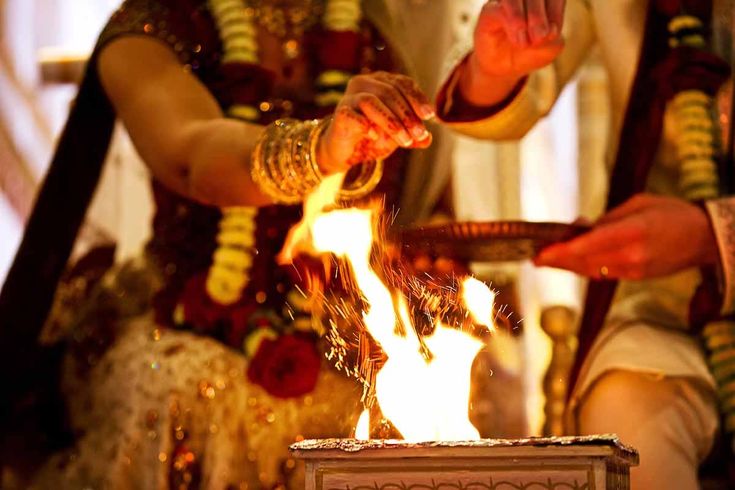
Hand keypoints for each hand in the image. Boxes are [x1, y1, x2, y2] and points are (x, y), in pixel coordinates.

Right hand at [317, 72, 433, 172]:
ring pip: (372, 101)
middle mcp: (365, 83)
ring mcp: (350, 97)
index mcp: (382, 82)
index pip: (403, 83)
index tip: (429, 116)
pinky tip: (375, 136)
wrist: (348, 152)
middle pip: (389, 92)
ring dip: (391, 122)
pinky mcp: (340, 113)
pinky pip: (352, 115)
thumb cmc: (375, 137)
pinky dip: (366, 125)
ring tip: (405, 141)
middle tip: (418, 134)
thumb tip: (428, 139)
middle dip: (407, 114)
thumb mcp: (399, 136)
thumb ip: (414, 136)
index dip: (417, 98)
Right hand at [461, 0, 565, 105]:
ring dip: (525, 17)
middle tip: (539, 38)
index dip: (555, 12)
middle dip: (539, 16)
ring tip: (526, 41)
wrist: (504, 68)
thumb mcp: (548, 50)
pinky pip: (498, 10)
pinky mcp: (489, 10)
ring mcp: (507, 1)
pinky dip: (511, 23)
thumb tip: (549, 29)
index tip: (552, 35)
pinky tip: (516, 40)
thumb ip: (553, 39)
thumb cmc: (529, 52)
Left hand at [534, 194, 719, 279]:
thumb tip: (580, 229)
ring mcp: (635, 270)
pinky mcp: (637, 276)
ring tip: (547, 259)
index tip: (541, 253)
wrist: (705, 238)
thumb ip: (608, 219)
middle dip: (558, 261)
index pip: (590, 246)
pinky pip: (604, 274)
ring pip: (592, 271)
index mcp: (633, 232)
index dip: (562, 252)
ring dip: (568, 266)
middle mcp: (632, 255)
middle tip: (535, 257)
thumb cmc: (672, 213)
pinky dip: (585, 267)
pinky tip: (571, 261)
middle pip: (585, 262)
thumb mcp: (638, 204)